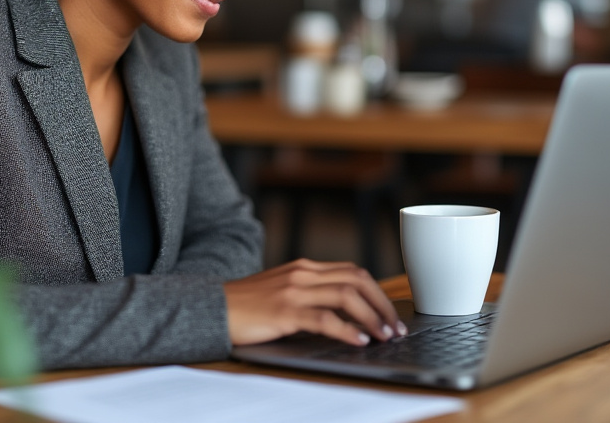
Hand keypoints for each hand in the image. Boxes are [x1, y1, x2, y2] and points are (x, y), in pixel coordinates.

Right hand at [223, 258, 406, 346]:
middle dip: (383, 304)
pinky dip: (347, 330)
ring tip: (385, 336)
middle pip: (357, 280)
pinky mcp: (284, 311)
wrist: (212, 308)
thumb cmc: (247, 305)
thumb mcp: (282, 291)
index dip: (377, 292)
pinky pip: (324, 318)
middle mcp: (302, 274)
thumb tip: (346, 314)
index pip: (352, 272)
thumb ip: (310, 293)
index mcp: (304, 267)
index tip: (390, 314)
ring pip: (346, 296)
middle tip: (396, 328)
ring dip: (373, 317)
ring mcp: (293, 291)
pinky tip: (359, 341)